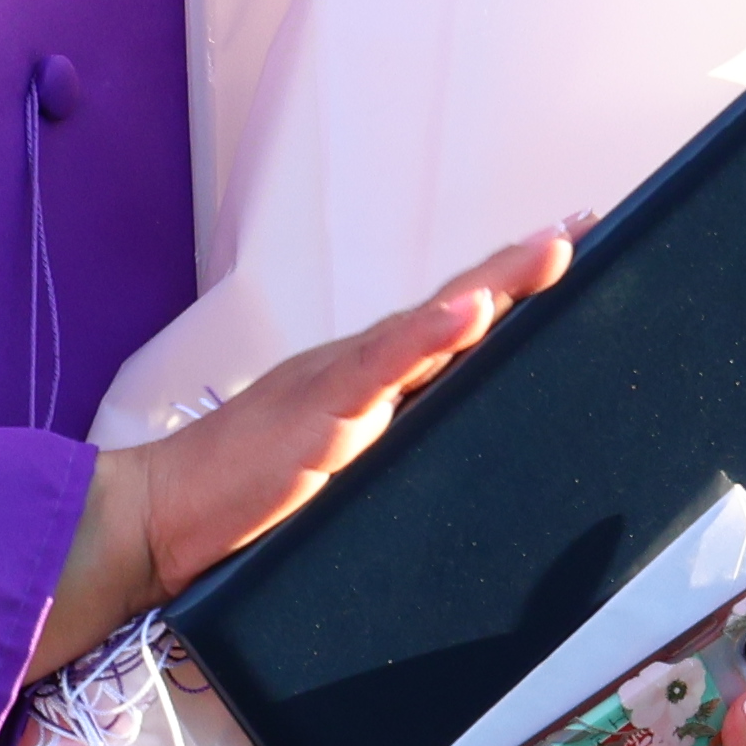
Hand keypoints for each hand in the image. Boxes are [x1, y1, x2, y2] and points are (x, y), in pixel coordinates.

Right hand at [41, 226, 573, 671]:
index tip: (570, 247)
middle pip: (455, 307)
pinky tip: (466, 313)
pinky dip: (425, 336)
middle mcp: (361, 366)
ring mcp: (340, 382)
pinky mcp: (317, 413)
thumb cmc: (243, 497)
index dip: (511, 288)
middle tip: (584, 229)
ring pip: (430, 323)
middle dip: (521, 267)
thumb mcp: (344, 470)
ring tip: (551, 249)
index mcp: (370, 378)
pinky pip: (379, 368)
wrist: (162, 517)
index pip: (453, 323)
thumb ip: (393, 448)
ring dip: (493, 285)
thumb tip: (455, 454)